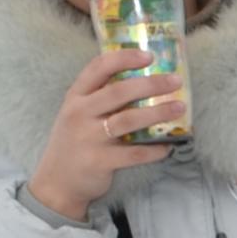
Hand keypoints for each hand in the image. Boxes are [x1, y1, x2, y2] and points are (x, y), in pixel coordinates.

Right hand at [28, 44, 181, 220]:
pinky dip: (154, 150)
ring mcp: (88, 138)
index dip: (124, 58)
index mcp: (75, 97)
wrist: (56, 183)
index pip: (98, 68)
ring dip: (158, 112)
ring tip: (180, 107)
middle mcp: (79, 113)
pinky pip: (134, 153)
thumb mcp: (78, 114)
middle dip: (151, 84)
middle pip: (118, 91)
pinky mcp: (98, 161)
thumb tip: (145, 81)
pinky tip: (168, 146)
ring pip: (128, 120)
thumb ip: (101, 98)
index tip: (149, 55)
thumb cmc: (75, 142)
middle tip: (176, 80)